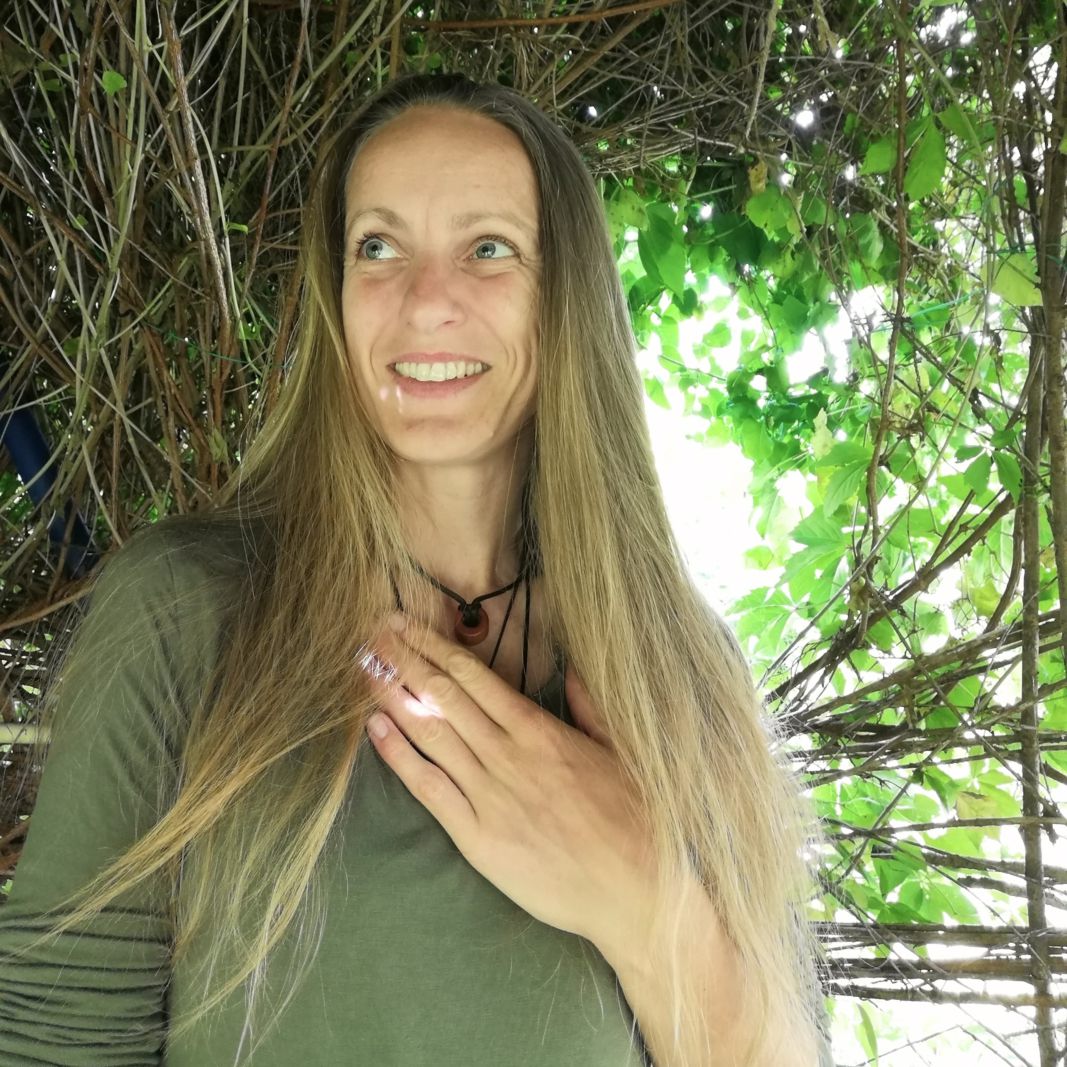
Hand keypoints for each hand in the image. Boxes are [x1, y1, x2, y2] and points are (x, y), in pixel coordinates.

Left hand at [359, 612, 658, 951]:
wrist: (637, 889)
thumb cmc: (635, 819)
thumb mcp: (620, 748)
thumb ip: (589, 704)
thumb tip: (572, 667)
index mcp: (539, 731)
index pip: (473, 676)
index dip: (433, 645)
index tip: (405, 623)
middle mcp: (507, 756)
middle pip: (443, 696)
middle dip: (404, 659)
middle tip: (373, 631)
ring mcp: (489, 797)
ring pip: (430, 734)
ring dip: (393, 697)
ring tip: (364, 667)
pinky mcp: (477, 839)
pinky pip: (429, 789)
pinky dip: (398, 756)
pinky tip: (375, 729)